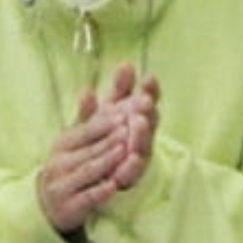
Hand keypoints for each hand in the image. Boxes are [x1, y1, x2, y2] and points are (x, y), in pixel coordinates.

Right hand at [37, 89, 128, 233]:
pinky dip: (100, 192)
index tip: (125, 113)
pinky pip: (86, 197)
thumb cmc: (68, 166)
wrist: (47, 205)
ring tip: (126, 150)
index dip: (105, 122)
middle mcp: (60, 162)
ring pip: (89, 171)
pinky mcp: (69, 207)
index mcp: (64, 144)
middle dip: (111, 138)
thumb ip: (85, 118)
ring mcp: (63, 185)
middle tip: (131, 127)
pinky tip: (114, 186)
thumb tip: (89, 90)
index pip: (86, 130)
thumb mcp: (73, 142)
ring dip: (107, 160)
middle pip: (90, 149)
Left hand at [97, 63, 158, 190]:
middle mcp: (142, 137)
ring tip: (140, 122)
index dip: (150, 90)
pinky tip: (134, 157)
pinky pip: (133, 172)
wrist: (92, 174)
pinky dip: (133, 165)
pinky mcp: (130, 178)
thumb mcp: (108, 111)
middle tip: (144, 100)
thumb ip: (118, 91)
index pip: (147, 101)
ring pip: (143, 146)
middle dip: (148, 111)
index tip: (149, 77)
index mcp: (137, 118)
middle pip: (149, 122)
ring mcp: (138, 158)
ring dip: (143, 135)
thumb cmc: (105, 136)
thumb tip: (127, 64)